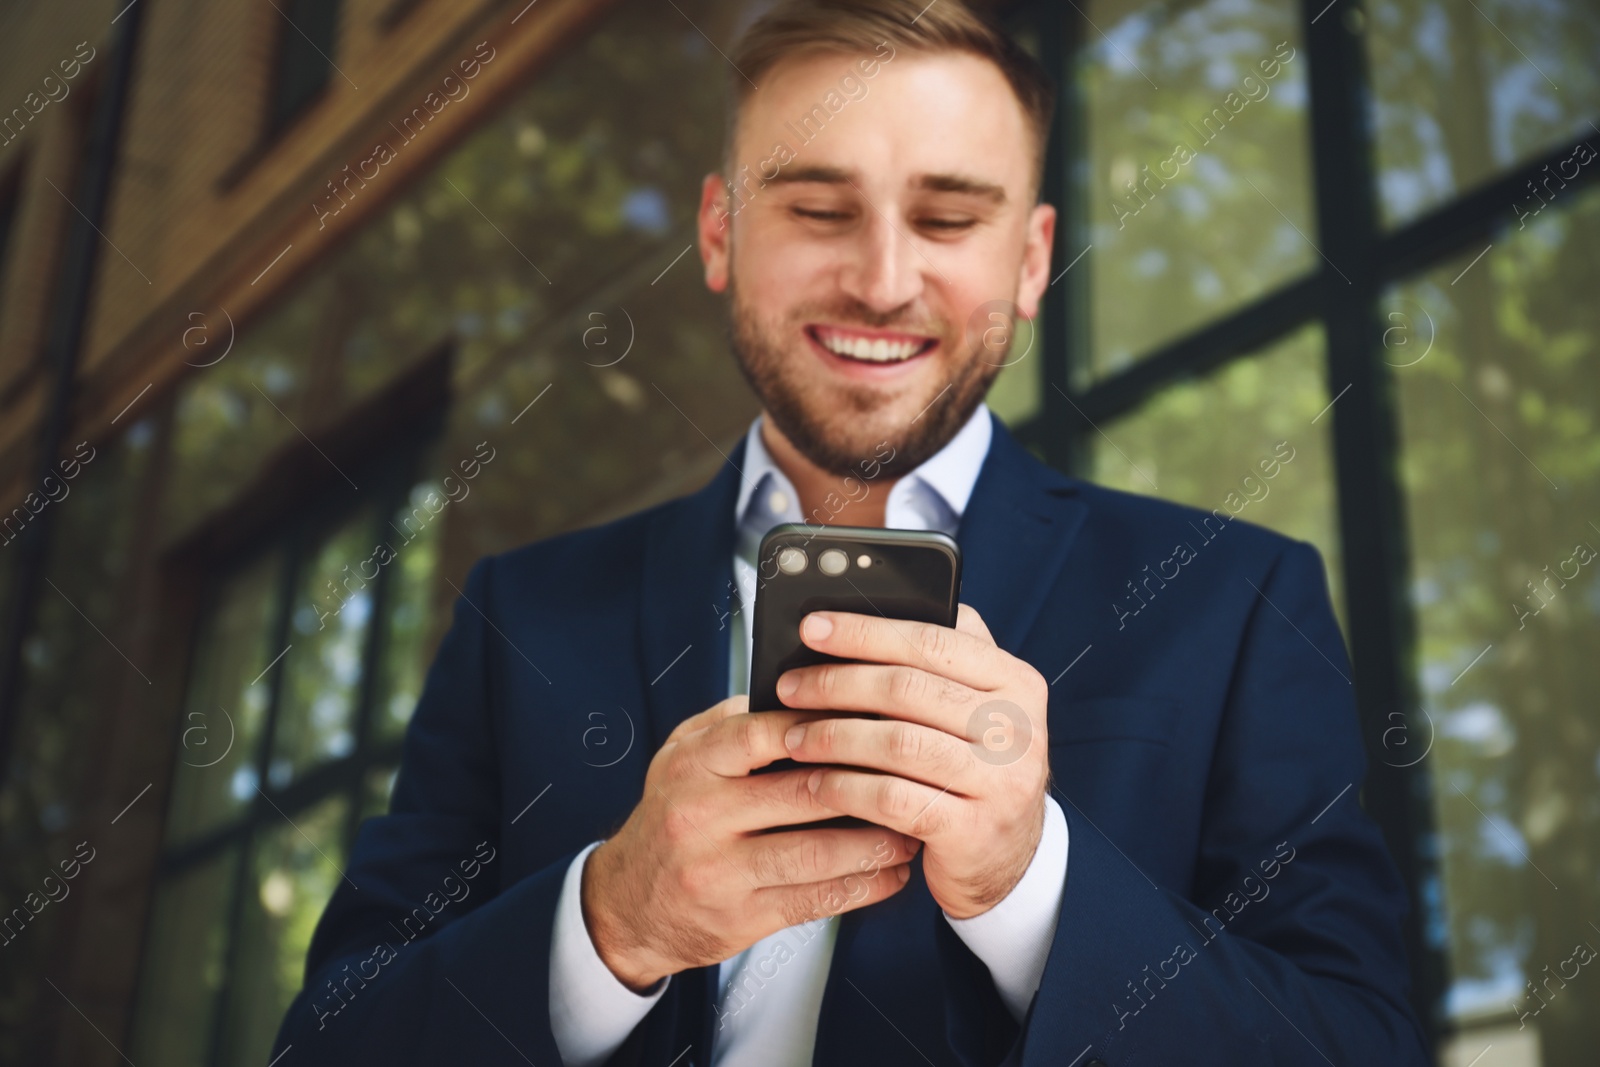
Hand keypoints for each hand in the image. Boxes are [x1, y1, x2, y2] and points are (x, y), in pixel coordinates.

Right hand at [581, 695, 922, 991]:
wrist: (627, 904)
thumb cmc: (671, 816)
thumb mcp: (681, 755)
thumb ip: (735, 721)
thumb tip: (806, 690)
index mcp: (691, 764)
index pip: (767, 731)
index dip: (828, 723)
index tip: (875, 718)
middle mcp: (700, 815)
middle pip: (804, 793)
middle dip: (869, 783)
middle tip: (916, 774)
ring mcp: (719, 872)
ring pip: (818, 853)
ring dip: (876, 841)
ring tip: (914, 826)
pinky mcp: (740, 918)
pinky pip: (816, 900)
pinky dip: (864, 886)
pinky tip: (892, 872)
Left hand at [775, 604, 1049, 918]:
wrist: (1007, 860)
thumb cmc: (972, 770)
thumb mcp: (973, 711)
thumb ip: (938, 663)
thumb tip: (856, 620)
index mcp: (1016, 682)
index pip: (933, 640)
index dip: (866, 632)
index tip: (812, 629)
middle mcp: (1018, 728)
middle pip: (909, 689)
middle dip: (837, 684)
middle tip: (789, 688)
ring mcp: (1001, 782)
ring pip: (898, 742)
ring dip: (833, 737)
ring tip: (794, 738)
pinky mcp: (973, 831)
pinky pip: (893, 798)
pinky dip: (846, 788)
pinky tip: (817, 784)